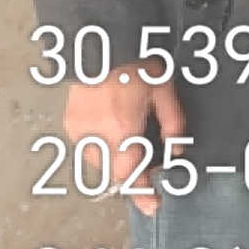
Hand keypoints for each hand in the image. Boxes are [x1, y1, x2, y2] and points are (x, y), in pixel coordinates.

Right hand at [64, 68, 187, 217]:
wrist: (102, 43)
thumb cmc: (133, 61)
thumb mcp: (164, 90)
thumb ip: (173, 123)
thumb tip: (177, 148)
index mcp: (121, 128)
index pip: (130, 174)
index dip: (141, 193)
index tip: (151, 205)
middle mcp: (96, 133)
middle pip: (115, 170)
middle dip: (132, 171)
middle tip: (148, 161)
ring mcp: (80, 129)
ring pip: (101, 161)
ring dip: (118, 158)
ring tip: (132, 136)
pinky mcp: (71, 123)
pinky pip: (89, 146)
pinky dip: (104, 145)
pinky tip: (115, 127)